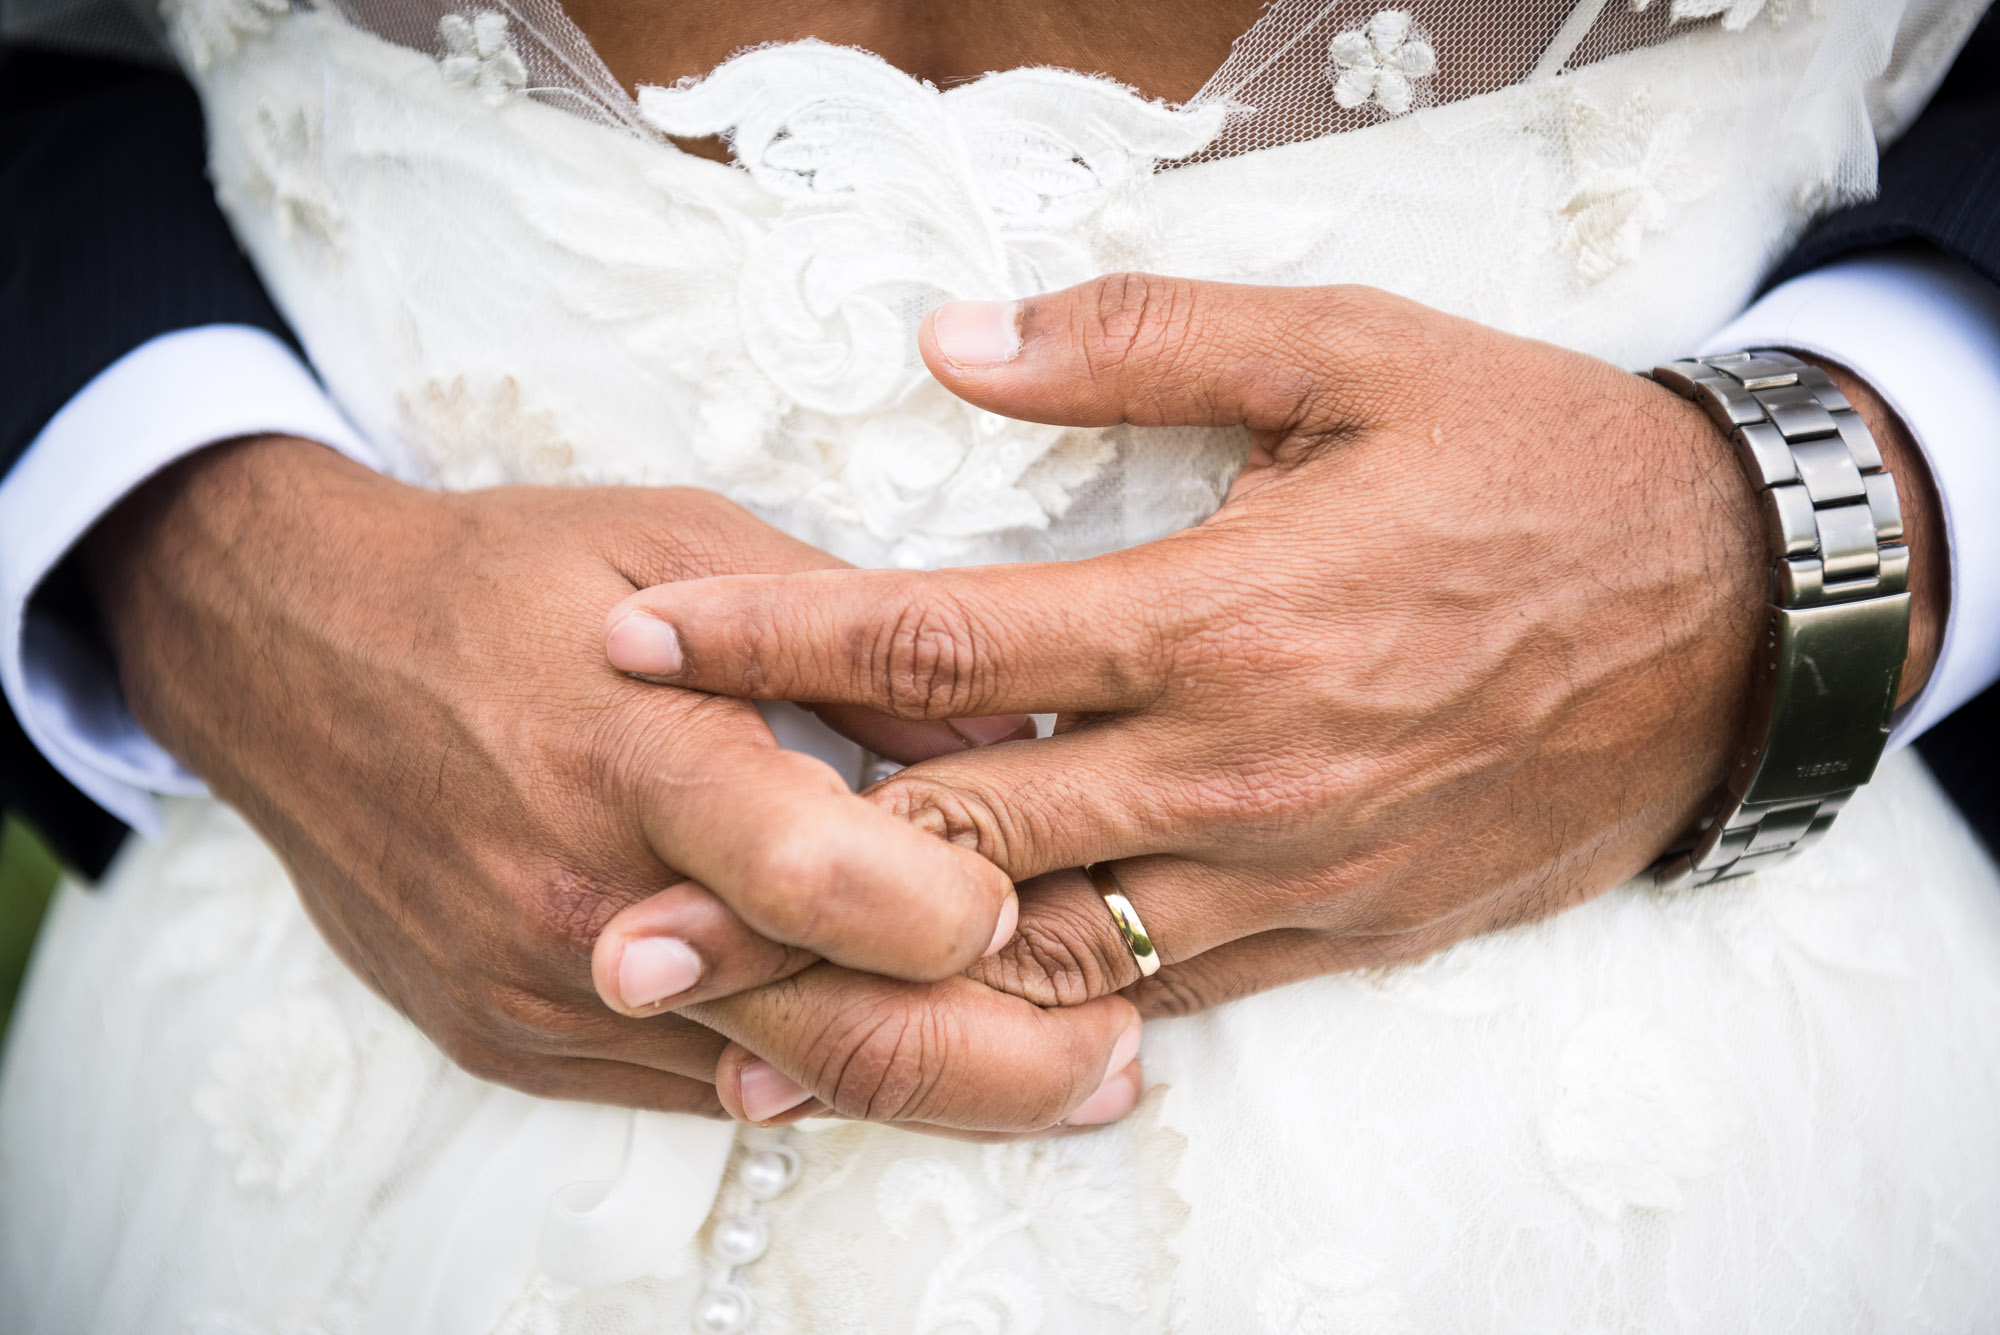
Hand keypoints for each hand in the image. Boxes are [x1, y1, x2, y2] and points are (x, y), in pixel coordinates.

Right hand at [82, 436, 1045, 1112]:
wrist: (287, 653)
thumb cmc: (502, 581)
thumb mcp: (684, 546)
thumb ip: (860, 649)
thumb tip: (1017, 732)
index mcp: (633, 751)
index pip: (824, 879)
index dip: (960, 910)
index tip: (1047, 895)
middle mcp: (582, 898)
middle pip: (831, 1039)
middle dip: (1008, 1070)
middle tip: (1121, 1061)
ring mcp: (540, 992)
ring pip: (777, 1089)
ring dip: (934, 1092)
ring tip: (1058, 1071)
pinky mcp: (514, 1041)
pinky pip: (694, 1095)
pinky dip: (808, 1079)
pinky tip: (893, 1050)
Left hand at [602, 275, 1946, 1014]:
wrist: (1733, 621)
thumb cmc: (1538, 468)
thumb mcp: (1359, 354)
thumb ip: (1143, 345)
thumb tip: (952, 340)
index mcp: (1222, 615)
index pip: (945, 643)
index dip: (779, 642)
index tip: (648, 640)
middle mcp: (1237, 770)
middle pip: (958, 843)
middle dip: (773, 883)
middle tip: (613, 915)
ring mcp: (1286, 873)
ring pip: (1044, 959)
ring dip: (880, 993)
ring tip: (728, 1032)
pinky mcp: (1337, 935)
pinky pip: (1158, 999)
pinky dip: (1035, 1025)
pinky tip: (941, 1044)